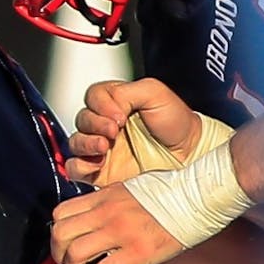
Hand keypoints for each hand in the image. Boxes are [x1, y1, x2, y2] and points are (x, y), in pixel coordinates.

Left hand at [49, 184, 184, 263]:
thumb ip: (108, 202)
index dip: (58, 234)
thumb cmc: (171, 194)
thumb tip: (94, 218)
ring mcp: (120, 231)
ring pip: (75, 254)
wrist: (198, 197)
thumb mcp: (129, 188)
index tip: (67, 246)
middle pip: (59, 234)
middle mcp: (106, 212)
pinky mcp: (137, 251)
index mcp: (103, 196)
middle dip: (59, 256)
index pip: (60, 213)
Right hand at [69, 78, 201, 183]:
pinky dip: (80, 165)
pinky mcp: (99, 172)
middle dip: (95, 123)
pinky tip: (97, 163)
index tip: (120, 114)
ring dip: (86, 143)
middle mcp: (106, 125)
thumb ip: (126, 91)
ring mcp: (101, 149)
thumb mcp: (155, 92)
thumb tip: (109, 104)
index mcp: (116, 104)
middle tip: (114, 130)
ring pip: (75, 142)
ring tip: (104, 146)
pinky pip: (75, 168)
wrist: (188, 154)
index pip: (93, 97)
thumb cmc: (177, 124)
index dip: (101, 104)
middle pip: (82, 118)